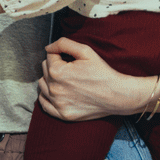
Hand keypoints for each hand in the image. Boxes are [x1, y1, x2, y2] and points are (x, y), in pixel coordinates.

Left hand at [37, 38, 152, 120]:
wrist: (117, 95)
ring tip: (67, 80)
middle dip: (55, 67)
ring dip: (50, 81)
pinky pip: (44, 104)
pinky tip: (57, 93)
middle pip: (44, 70)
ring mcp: (58, 103)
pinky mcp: (62, 115)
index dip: (60, 56)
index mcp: (57, 72)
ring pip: (43, 86)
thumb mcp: (85, 51)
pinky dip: (47, 97)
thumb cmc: (102, 72)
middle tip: (71, 70)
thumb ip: (63, 44)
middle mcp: (54, 89)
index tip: (72, 60)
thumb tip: (47, 48)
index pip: (48, 57)